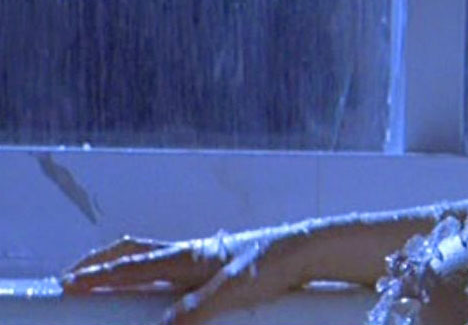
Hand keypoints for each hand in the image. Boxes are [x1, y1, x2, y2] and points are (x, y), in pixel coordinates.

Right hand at [60, 229, 309, 324]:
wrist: (306, 250)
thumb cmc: (273, 266)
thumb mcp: (235, 292)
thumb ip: (199, 310)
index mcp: (189, 256)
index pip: (134, 266)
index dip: (100, 276)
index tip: (67, 284)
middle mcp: (191, 252)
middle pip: (135, 252)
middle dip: (102, 263)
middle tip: (72, 276)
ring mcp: (204, 255)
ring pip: (153, 255)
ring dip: (124, 264)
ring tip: (103, 277)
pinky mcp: (218, 264)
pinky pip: (172, 264)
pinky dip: (150, 269)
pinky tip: (155, 284)